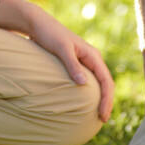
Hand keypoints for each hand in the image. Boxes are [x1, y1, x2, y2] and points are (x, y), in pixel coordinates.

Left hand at [24, 7, 114, 122]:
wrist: (38, 24)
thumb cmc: (49, 35)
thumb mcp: (61, 48)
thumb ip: (72, 65)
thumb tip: (83, 83)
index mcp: (92, 55)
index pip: (106, 81)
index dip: (107, 99)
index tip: (102, 115)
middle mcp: (92, 58)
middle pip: (106, 83)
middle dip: (106, 101)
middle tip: (102, 120)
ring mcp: (85, 61)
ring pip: (98, 83)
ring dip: (100, 98)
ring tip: (97, 115)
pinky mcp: (76, 64)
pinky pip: (89, 81)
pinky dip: (90, 93)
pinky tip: (84, 104)